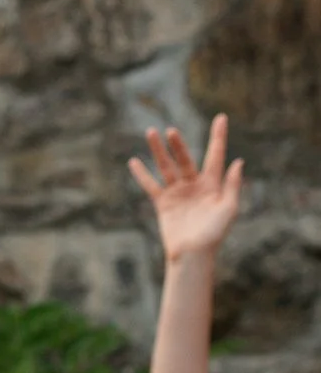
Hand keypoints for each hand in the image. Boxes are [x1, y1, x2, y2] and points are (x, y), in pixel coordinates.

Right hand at [130, 116, 243, 264]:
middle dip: (178, 144)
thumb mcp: (229, 208)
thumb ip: (232, 185)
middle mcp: (195, 185)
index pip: (215, 155)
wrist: (193, 255)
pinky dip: (142, 174)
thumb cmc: (214, 235)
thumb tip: (238, 161)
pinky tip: (134, 161)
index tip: (221, 117)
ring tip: (151, 132)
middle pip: (186, 158)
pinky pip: (151, 185)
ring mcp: (178, 193)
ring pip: (166, 166)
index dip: (218, 136)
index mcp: (213, 184)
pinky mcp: (163, 203)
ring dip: (158, 150)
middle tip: (171, 131)